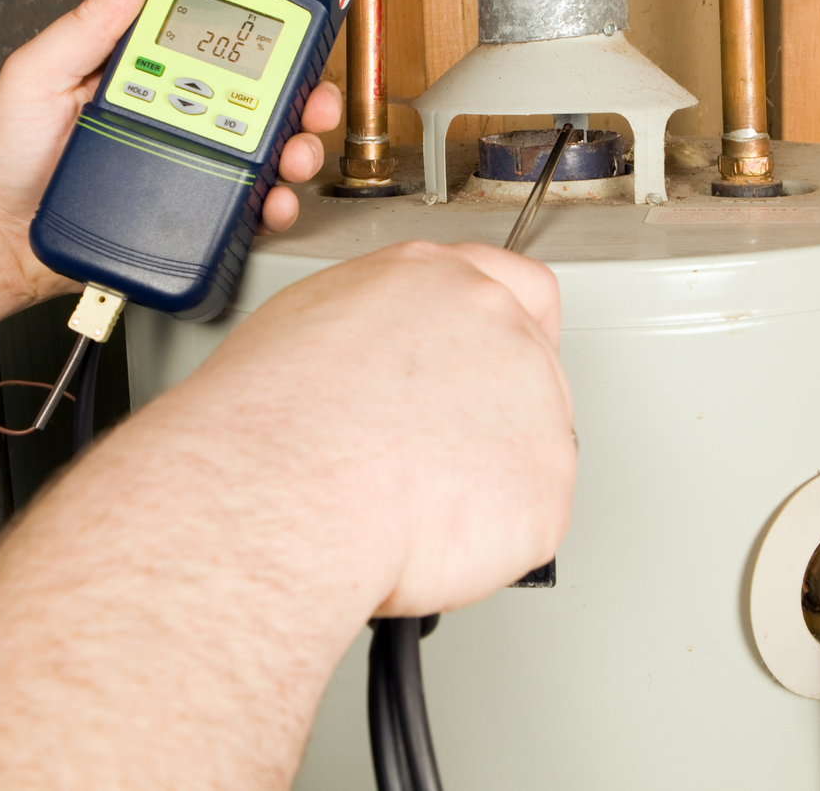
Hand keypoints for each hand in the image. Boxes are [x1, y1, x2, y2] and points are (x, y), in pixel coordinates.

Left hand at [0, 0, 343, 300]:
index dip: (261, 35)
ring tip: (292, 157)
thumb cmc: (4, 156)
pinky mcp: (187, 215)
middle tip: (311, 101)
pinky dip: (269, 208)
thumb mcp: (38, 73)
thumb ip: (86, 26)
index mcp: (143, 72)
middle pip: (258, 99)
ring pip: (262, 154)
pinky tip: (270, 203)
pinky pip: (242, 209)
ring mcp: (185, 165)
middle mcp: (173, 115)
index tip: (292, 28)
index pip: (214, 44)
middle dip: (301, 98)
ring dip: (294, 152)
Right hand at [131, 240, 574, 616]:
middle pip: (530, 368)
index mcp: (437, 280)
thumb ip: (376, 329)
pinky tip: (429, 534)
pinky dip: (485, 539)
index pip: (516, 286)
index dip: (508, 331)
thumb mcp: (307, 323)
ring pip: (527, 449)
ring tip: (407, 499)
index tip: (493, 363)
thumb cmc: (273, 420)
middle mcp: (495, 326)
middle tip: (430, 456)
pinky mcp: (546, 483)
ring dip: (484, 479)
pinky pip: (525, 520)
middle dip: (489, 416)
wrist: (289, 491)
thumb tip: (377, 364)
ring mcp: (535, 402)